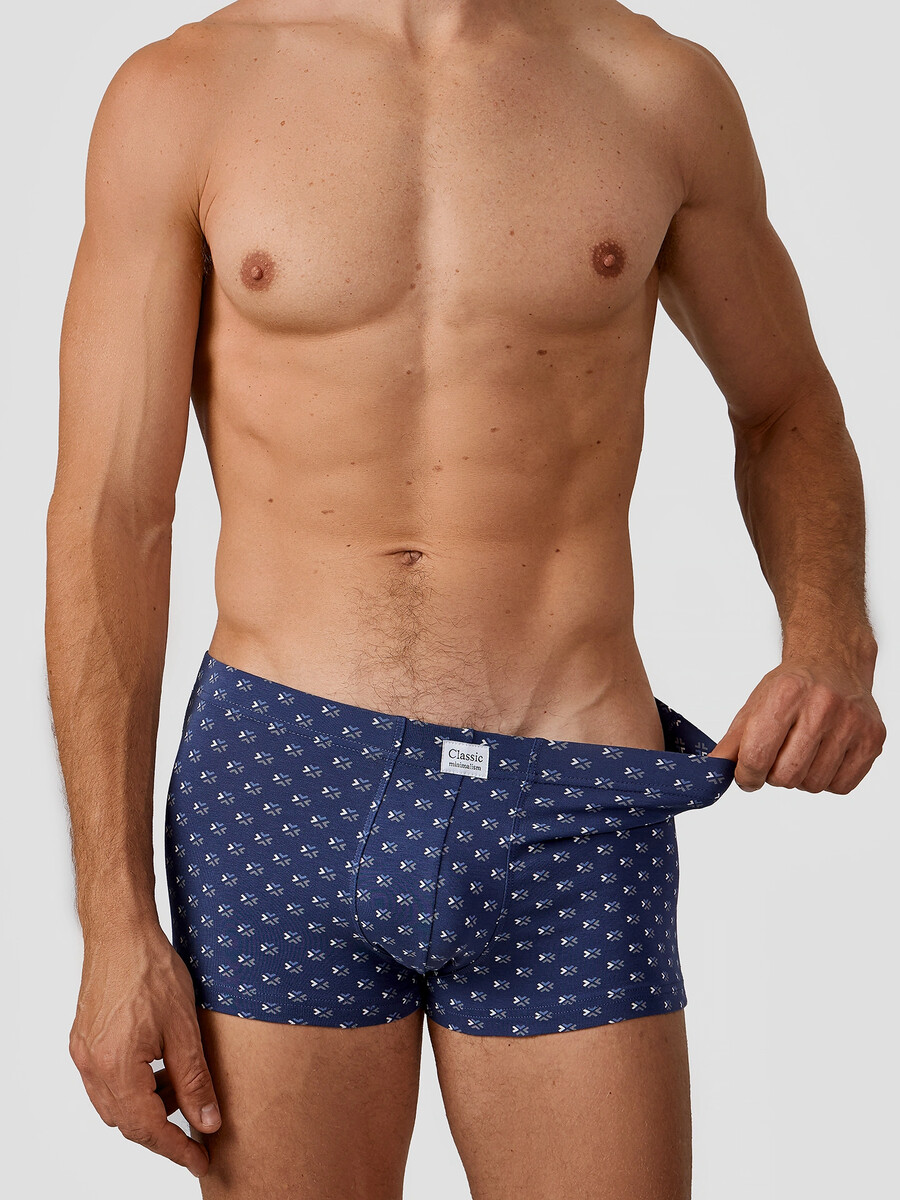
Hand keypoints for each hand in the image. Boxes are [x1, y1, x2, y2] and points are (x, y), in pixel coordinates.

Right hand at [69, 924, 221, 1178]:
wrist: (121, 931)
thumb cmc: (151, 970)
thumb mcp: (184, 1029)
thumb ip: (194, 1081)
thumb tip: (207, 1122)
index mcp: (115, 1067)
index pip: (147, 1128)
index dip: (175, 1148)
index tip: (200, 1160)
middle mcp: (92, 1066)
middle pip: (126, 1122)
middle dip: (162, 1131)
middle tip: (196, 1133)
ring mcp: (84, 1053)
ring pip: (115, 1103)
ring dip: (148, 1107)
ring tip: (182, 1091)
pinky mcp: (85, 1040)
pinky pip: (107, 1081)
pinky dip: (134, 1086)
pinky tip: (159, 1071)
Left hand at [710, 660, 885, 793]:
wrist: (833, 663)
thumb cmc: (792, 686)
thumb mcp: (755, 704)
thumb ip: (733, 741)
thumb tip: (714, 770)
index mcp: (786, 694)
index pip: (757, 755)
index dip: (746, 775)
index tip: (747, 774)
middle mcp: (823, 706)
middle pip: (786, 775)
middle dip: (774, 776)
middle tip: (777, 757)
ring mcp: (852, 723)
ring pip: (813, 784)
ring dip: (801, 778)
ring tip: (802, 752)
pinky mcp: (873, 738)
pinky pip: (841, 786)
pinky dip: (827, 780)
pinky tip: (823, 756)